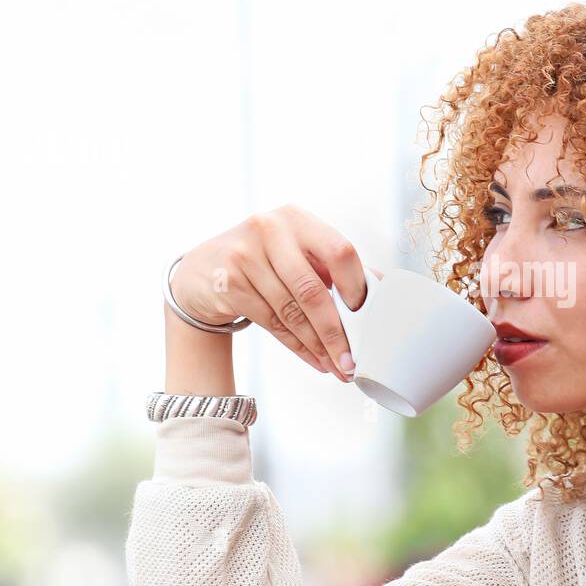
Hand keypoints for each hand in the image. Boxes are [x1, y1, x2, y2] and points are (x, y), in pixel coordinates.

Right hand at [169, 205, 382, 381]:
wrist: (203, 270)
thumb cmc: (266, 262)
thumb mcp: (297, 253)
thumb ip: (332, 267)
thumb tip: (382, 291)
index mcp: (298, 219)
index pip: (339, 251)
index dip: (356, 286)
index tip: (365, 316)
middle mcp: (270, 229)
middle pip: (312, 290)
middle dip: (336, 332)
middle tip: (351, 361)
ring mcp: (245, 255)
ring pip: (291, 312)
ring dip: (317, 346)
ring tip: (336, 366)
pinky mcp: (228, 282)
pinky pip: (271, 322)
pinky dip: (296, 346)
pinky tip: (313, 359)